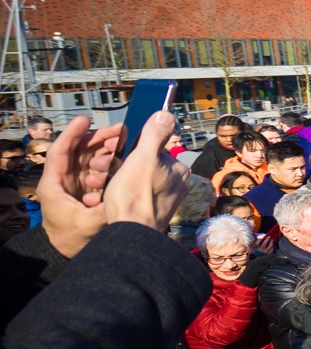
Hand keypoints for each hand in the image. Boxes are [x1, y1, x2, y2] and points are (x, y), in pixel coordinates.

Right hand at [37, 112, 188, 256]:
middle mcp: (174, 185)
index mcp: (177, 170)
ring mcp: (162, 200)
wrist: (129, 235)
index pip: (149, 150)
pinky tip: (100, 196)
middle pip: (139, 166)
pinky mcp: (149, 213)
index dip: (126, 149)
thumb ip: (154, 135)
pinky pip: (129, 196)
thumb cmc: (135, 196)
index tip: (108, 151)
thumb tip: (165, 114)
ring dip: (110, 178)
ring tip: (94, 183)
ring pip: (131, 181)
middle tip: (96, 167)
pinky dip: (114, 194)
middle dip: (114, 164)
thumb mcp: (143, 158)